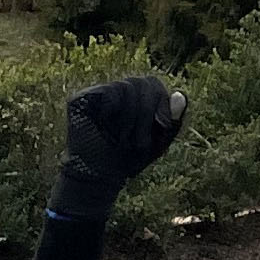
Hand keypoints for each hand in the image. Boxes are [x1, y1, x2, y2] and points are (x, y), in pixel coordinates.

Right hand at [50, 76, 188, 221]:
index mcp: (134, 97)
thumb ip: (172, 119)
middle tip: (140, 141)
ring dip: (131, 116)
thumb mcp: (159, 141)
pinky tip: (108, 126)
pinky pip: (105, 93)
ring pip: (125, 87)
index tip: (163, 126)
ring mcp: (96, 94)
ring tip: (124, 139)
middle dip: (146, 112)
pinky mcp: (79, 100)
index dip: (161, 100)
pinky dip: (112, 110)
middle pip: (140, 83)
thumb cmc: (130, 159)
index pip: (152, 83)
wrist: (101, 177)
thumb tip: (180, 93)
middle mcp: (115, 91)